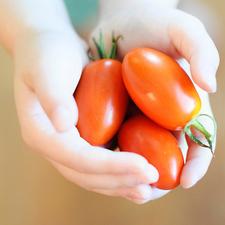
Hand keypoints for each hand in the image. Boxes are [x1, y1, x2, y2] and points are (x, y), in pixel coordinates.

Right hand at [13, 28, 158, 203]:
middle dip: (121, 180)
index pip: (78, 159)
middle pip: (86, 174)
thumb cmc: (47, 54)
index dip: (111, 166)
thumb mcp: (46, 69)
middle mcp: (54, 145)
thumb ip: (53, 96)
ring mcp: (68, 144)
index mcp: (41, 133)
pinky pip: (100, 162)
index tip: (144, 167)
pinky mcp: (82, 138)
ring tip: (149, 189)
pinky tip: (139, 174)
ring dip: (122, 184)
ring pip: (94, 176)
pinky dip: (120, 172)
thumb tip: (64, 124)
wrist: (50, 48)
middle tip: (151, 184)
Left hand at [90, 3, 218, 200]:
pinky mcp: (116, 113)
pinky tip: (100, 162)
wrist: (121, 20)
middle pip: (168, 155)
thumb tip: (210, 84)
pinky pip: (114, 140)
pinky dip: (110, 154)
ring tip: (122, 184)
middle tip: (147, 191)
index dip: (197, 162)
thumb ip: (201, 50)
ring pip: (139, 154)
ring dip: (132, 173)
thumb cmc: (153, 23)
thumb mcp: (181, 29)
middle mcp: (163, 116)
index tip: (186, 181)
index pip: (199, 140)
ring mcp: (139, 116)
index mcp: (185, 104)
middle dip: (160, 177)